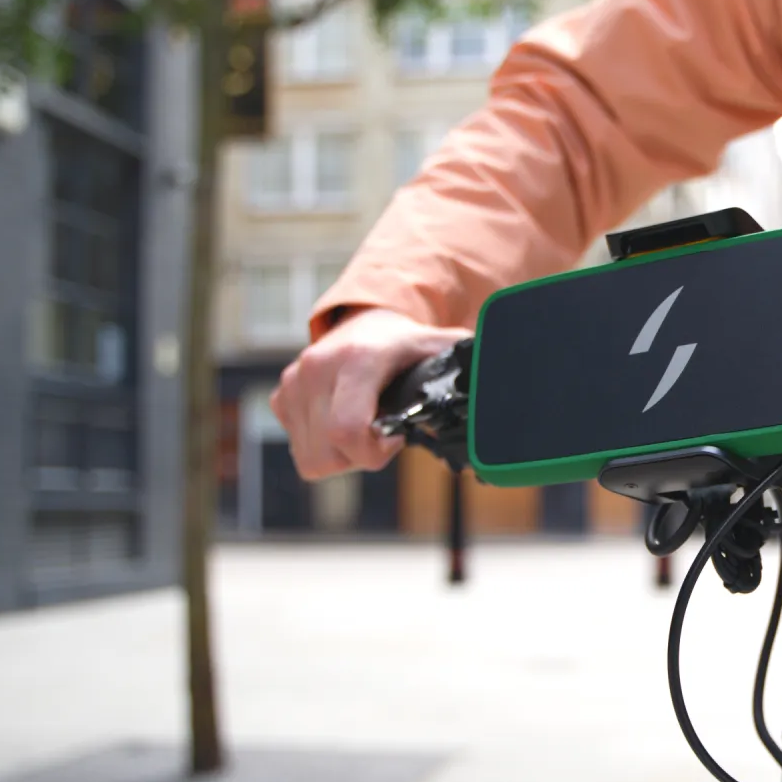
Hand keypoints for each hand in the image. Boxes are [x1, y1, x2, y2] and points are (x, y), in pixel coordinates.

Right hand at [271, 309, 467, 479]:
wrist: (367, 322)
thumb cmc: (407, 344)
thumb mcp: (441, 349)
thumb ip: (469, 367)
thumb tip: (499, 383)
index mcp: (358, 359)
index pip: (347, 431)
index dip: (373, 452)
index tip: (395, 436)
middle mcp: (317, 367)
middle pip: (328, 454)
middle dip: (361, 456)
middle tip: (384, 433)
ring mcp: (294, 382)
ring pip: (312, 459)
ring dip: (342, 455)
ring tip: (366, 426)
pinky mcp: (281, 396)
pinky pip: (299, 448)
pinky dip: (323, 446)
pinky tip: (345, 422)